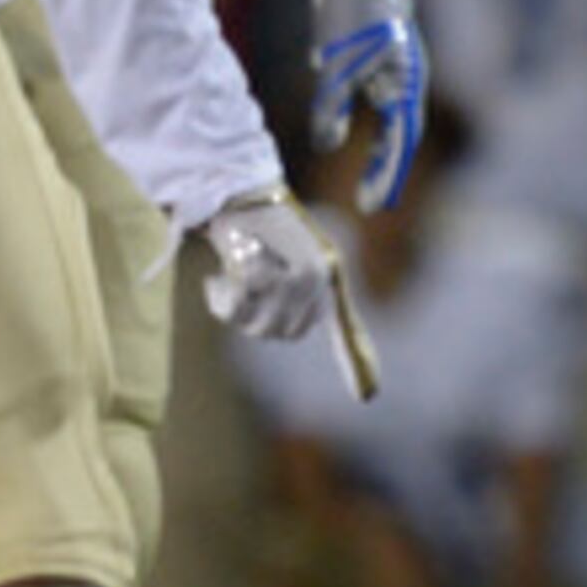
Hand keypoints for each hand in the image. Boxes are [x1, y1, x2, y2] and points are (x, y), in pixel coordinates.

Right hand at [202, 188, 379, 400]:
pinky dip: (220, 298)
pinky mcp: (263, 274)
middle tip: (240, 289)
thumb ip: (297, 297)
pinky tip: (218, 277)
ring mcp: (294, 277)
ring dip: (236, 308)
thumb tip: (290, 330)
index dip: (355, 360)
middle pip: (284, 332)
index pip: (345, 325)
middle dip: (256, 319)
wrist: (236, 190)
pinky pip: (237, 309)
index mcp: (329, 273)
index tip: (369, 396)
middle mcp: (318, 277)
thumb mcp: (289, 259)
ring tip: (230, 277)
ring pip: (259, 326)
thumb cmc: (258, 226)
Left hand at [306, 0, 425, 212]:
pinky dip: (375, 126)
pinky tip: (352, 138)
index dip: (387, 174)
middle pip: (403, 136)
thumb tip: (325, 145)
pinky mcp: (386, 63)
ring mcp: (401, 71)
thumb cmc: (350, 14)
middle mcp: (409, 81)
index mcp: (405, 82)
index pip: (400, 139)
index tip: (374, 205)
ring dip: (383, 152)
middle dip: (388, 170)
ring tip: (368, 183)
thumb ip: (332, 105)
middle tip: (372, 204)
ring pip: (394, 122)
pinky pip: (384, 104)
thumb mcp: (336, 62)